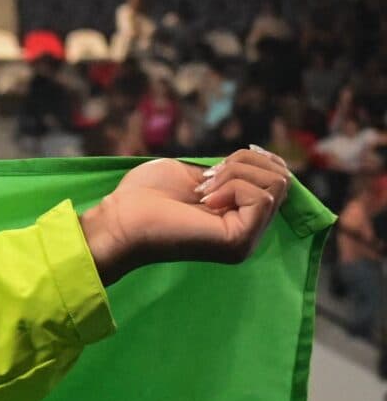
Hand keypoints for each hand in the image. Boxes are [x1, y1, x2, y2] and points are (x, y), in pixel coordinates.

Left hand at [78, 147, 294, 282]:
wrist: (118, 218)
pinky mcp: (239, 241)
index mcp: (238, 216)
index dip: (258, 159)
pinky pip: (263, 197)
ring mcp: (246, 239)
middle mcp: (248, 231)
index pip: (278, 179)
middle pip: (282, 178)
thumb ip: (234, 170)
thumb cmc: (145, 195)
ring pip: (276, 184)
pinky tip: (205, 199)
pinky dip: (233, 186)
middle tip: (205, 179)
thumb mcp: (199, 172)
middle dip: (243, 163)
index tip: (224, 161)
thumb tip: (266, 159)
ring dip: (235, 172)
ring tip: (202, 189)